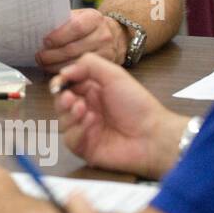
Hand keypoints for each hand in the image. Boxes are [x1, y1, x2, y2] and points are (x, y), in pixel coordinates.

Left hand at [37, 8, 124, 70]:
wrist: (112, 35)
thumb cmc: (86, 25)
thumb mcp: (78, 17)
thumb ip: (62, 22)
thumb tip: (39, 30)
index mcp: (94, 18)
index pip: (76, 27)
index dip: (58, 36)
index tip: (45, 41)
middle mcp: (102, 35)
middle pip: (73, 48)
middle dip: (52, 54)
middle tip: (39, 56)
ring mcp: (106, 51)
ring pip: (76, 62)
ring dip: (55, 65)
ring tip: (43, 63)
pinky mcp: (104, 64)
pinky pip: (82, 70)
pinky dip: (65, 71)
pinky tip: (55, 69)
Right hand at [50, 53, 187, 178]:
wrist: (153, 135)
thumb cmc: (137, 104)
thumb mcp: (115, 75)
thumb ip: (89, 64)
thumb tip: (63, 71)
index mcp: (91, 92)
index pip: (66, 86)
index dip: (60, 83)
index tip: (61, 82)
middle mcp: (86, 109)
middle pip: (60, 104)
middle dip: (62, 100)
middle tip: (70, 98)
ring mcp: (84, 130)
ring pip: (62, 122)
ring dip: (69, 114)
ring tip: (83, 109)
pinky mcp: (85, 148)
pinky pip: (70, 139)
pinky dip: (76, 130)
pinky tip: (90, 123)